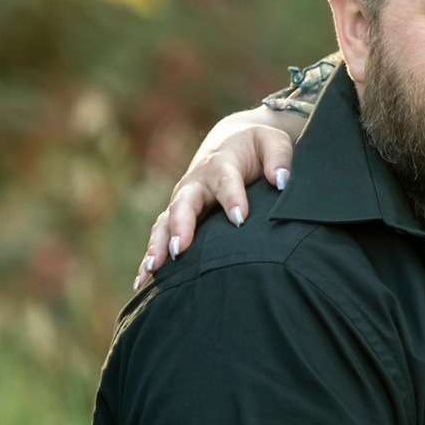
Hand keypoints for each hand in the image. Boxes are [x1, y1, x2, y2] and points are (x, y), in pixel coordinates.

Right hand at [135, 109, 298, 289]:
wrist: (230, 143)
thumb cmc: (256, 147)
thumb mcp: (272, 142)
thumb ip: (279, 157)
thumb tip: (281, 181)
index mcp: (221, 164)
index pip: (225, 180)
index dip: (232, 197)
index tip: (240, 219)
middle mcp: (196, 183)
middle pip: (184, 202)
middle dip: (181, 225)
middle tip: (181, 248)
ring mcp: (183, 201)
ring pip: (165, 223)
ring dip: (158, 245)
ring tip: (154, 270)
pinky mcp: (177, 218)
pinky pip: (160, 237)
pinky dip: (150, 258)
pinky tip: (143, 283)